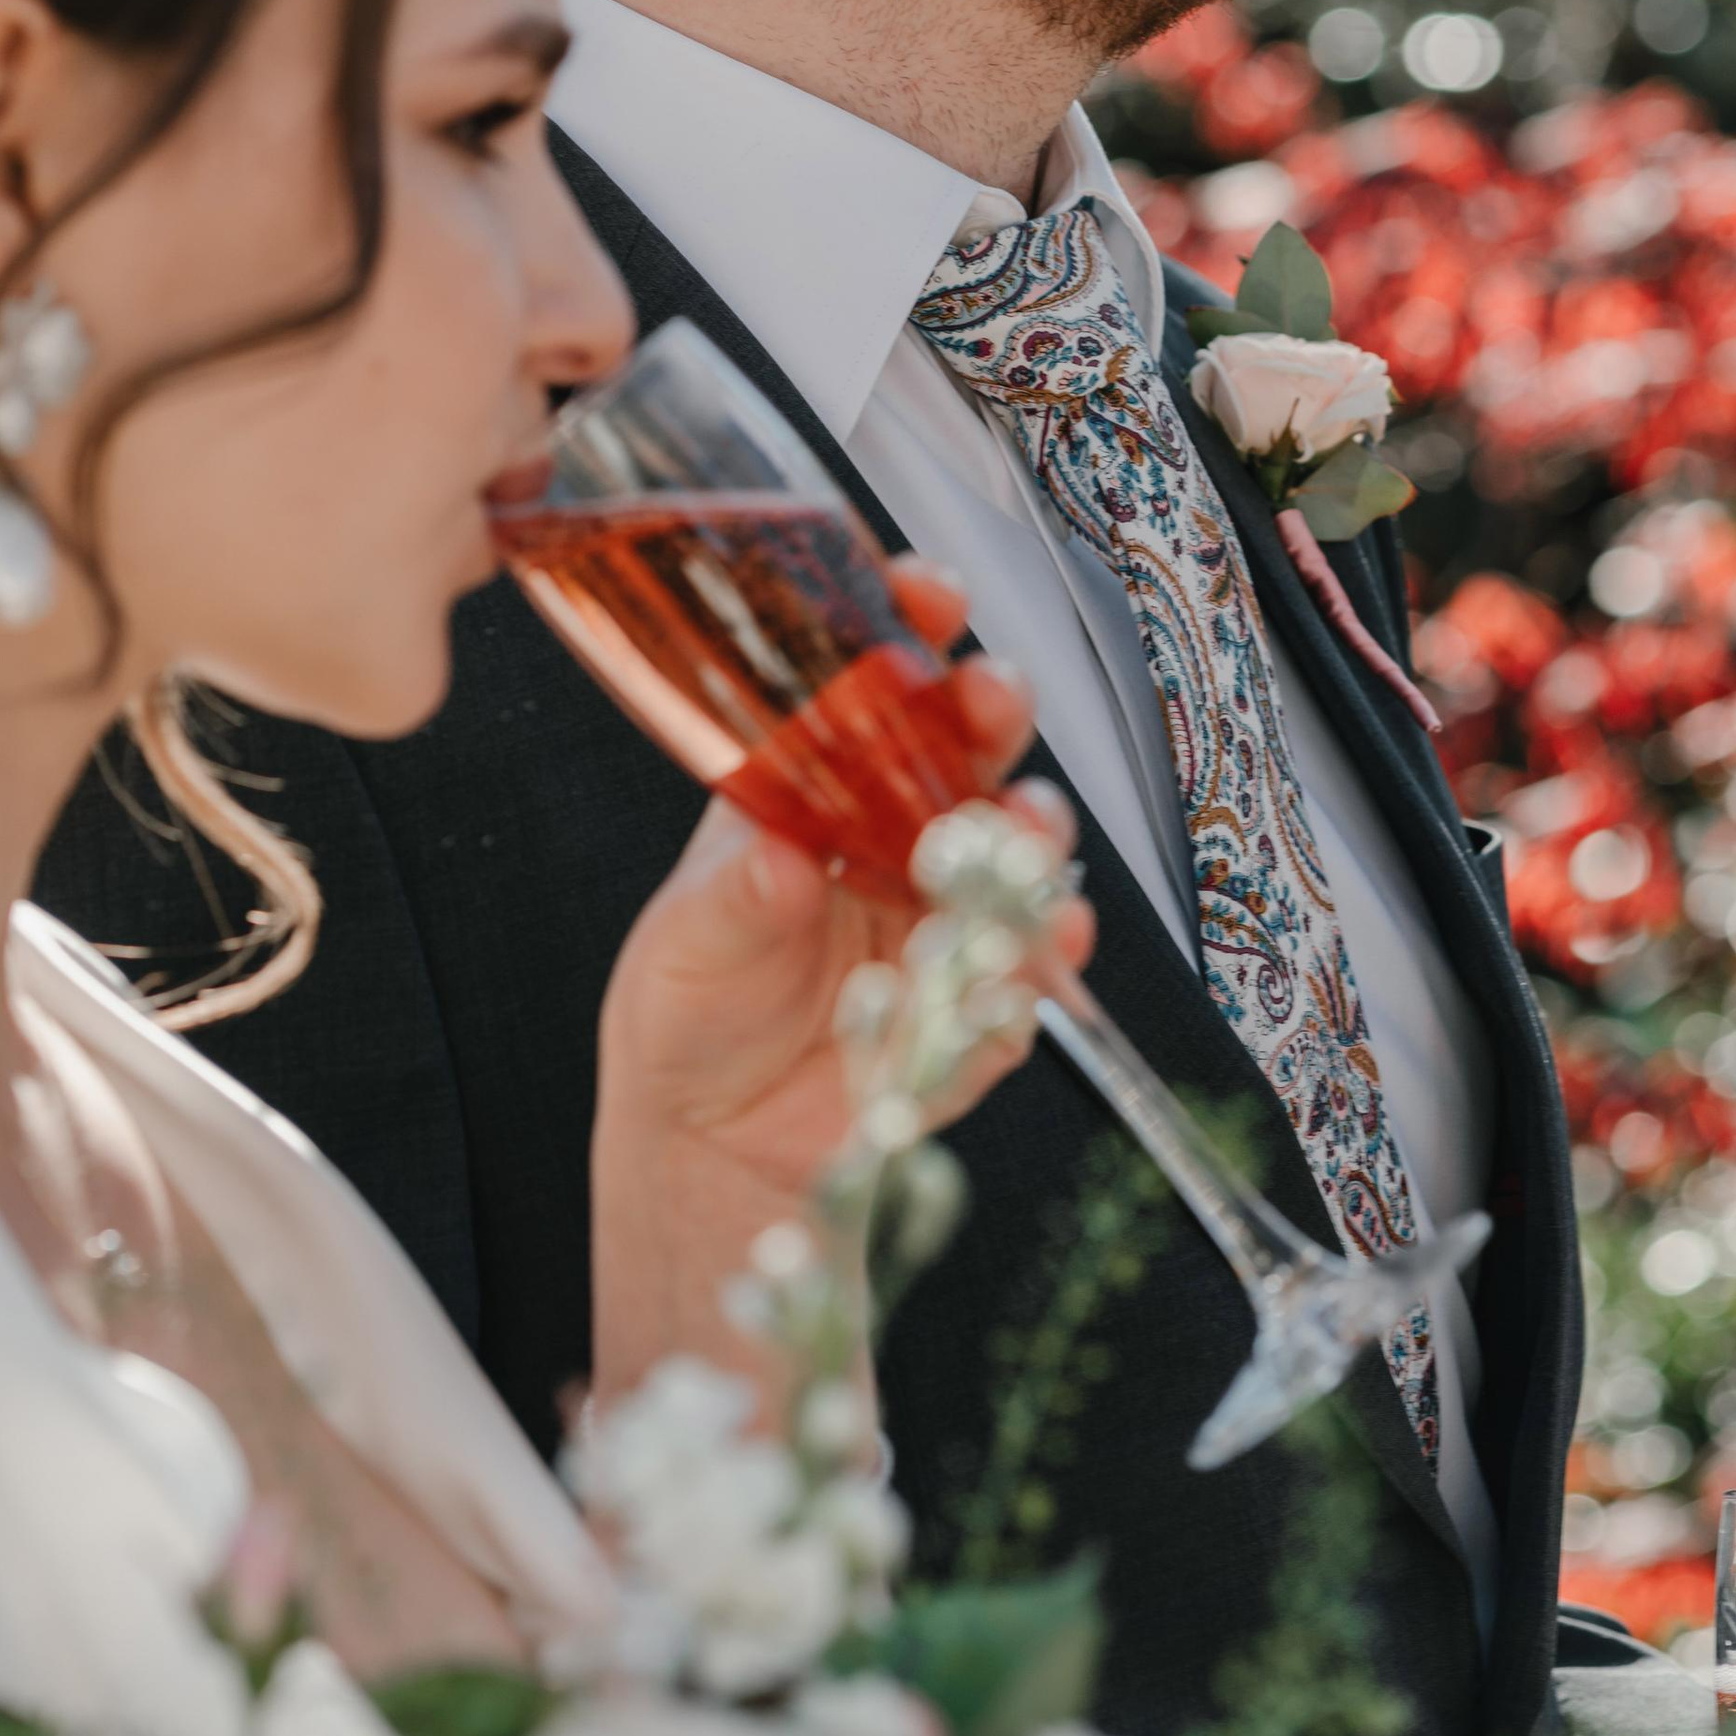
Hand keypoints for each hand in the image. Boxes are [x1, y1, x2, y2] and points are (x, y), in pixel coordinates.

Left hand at [589, 563, 1088, 1392]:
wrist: (715, 1143)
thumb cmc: (687, 1014)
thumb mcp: (684, 945)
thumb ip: (734, 900)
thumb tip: (777, 860)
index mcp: (816, 788)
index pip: (869, 680)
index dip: (905, 624)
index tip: (924, 592)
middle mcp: (893, 834)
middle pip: (965, 745)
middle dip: (990, 708)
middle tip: (991, 697)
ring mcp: (944, 911)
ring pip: (1016, 846)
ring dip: (1033, 828)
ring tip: (1025, 829)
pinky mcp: (978, 997)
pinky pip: (1030, 965)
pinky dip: (1049, 950)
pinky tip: (1051, 940)